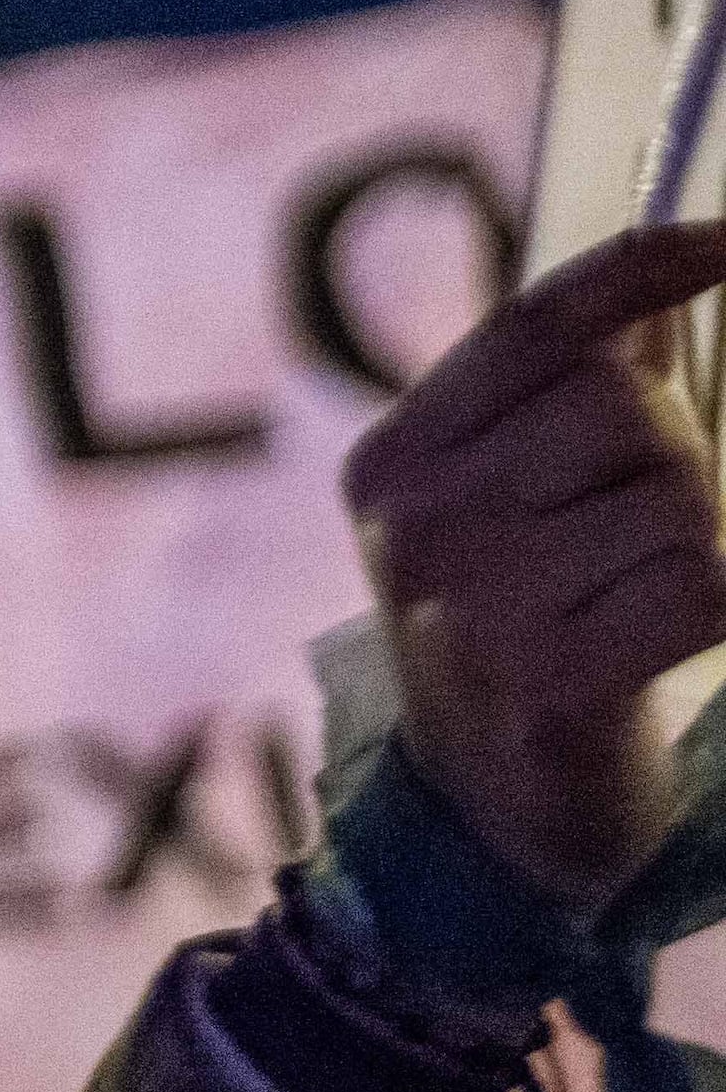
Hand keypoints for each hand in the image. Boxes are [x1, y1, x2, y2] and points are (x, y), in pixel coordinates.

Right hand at [345, 219, 725, 905]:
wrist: (494, 828)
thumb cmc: (533, 636)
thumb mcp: (515, 507)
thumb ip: (576, 393)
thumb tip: (676, 263)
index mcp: (397, 459)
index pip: (540, 325)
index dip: (649, 266)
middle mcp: (413, 518)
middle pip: (624, 409)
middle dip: (683, 458)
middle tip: (649, 535)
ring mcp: (465, 600)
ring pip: (680, 496)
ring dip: (708, 545)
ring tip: (650, 604)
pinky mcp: (542, 678)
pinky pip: (704, 584)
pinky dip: (720, 611)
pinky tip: (666, 650)